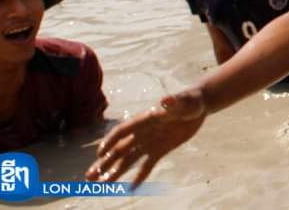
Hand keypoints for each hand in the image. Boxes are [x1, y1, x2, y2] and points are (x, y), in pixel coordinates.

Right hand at [86, 88, 206, 186]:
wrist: (199, 107)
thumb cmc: (190, 100)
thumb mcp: (183, 102)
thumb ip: (173, 103)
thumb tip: (164, 101)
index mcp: (144, 119)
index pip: (122, 131)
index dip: (110, 141)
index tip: (99, 153)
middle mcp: (143, 132)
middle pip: (119, 149)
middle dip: (104, 163)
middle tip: (89, 177)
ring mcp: (150, 142)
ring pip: (128, 159)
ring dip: (114, 171)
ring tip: (100, 185)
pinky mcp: (160, 149)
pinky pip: (147, 165)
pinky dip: (139, 176)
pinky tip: (131, 188)